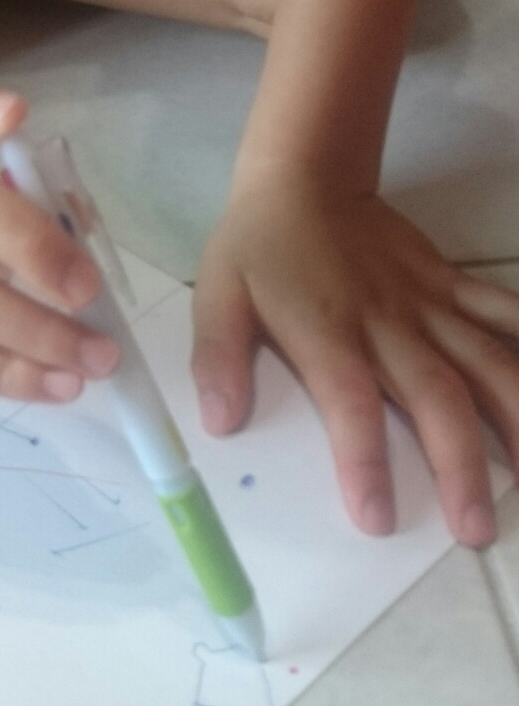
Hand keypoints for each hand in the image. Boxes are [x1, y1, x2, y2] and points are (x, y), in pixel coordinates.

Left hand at [192, 173, 518, 546]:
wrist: (305, 175)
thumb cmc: (258, 246)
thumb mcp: (216, 296)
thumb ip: (218, 359)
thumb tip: (220, 422)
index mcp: (326, 333)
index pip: (351, 405)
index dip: (366, 461)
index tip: (378, 519)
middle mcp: (388, 323)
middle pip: (436, 397)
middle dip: (460, 465)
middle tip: (475, 530)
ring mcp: (428, 303)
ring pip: (487, 362)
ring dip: (518, 419)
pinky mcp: (450, 284)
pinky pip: (503, 311)